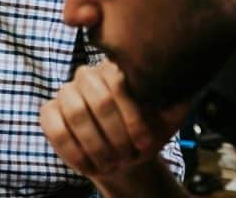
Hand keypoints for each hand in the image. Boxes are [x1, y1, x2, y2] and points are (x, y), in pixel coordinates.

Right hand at [40, 61, 188, 180]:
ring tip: (111, 164)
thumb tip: (187, 82)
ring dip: (97, 145)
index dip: (133, 117)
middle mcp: (86, 75)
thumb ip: (177, 99)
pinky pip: (56, 130)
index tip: (145, 144)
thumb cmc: (146, 132)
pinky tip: (90, 166)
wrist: (124, 153)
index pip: (120, 80)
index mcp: (115, 69)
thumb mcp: (168, 117)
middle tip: (127, 157)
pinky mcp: (48, 113)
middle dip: (116, 135)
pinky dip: (74, 152)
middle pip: (98, 99)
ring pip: (75, 114)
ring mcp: (65, 93)